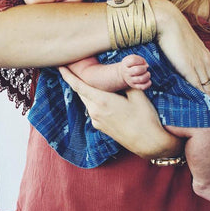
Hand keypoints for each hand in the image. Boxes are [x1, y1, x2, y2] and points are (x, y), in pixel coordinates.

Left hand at [58, 66, 183, 158]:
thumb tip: (123, 77)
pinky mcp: (103, 128)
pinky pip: (95, 111)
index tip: (60, 67)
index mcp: (102, 101)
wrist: (149, 143)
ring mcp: (98, 122)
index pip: (79, 86)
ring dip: (89, 93)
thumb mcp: (137, 96)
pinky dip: (96, 103)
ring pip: (88, 102)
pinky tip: (107, 100)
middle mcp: (95, 112)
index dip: (68, 76)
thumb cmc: (144, 118)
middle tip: (77, 71)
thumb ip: (126, 84)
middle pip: (82, 93)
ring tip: (96, 84)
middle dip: (79, 82)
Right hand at [120, 55, 151, 89]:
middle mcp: (127, 73)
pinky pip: (143, 87)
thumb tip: (146, 65)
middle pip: (137, 70)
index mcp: (126, 64)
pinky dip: (148, 84)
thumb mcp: (133, 58)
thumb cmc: (131, 64)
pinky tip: (148, 80)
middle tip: (145, 68)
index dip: (140, 60)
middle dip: (144, 68)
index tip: (141, 61)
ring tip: (147, 74)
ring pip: (141, 79)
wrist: (124, 73)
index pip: (133, 60)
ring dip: (147, 75)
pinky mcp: (134, 86)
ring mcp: (130, 80)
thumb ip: (140, 59)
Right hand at [151, 0, 209, 121]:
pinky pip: (200, 86)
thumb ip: (184, 57)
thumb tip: (181, 64)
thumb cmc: (171, 31)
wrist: (168, 21)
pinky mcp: (189, 67)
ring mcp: (198, 64)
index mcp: (204, 56)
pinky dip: (206, 98)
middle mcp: (205, 61)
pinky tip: (209, 107)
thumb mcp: (181, 46)